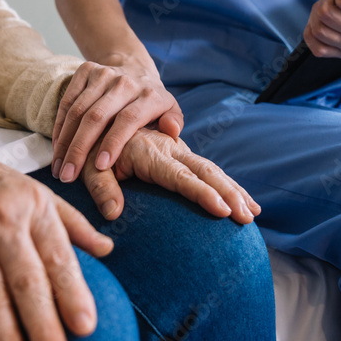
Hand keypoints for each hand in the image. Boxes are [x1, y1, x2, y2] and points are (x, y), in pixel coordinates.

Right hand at [0, 149, 113, 340]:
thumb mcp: (37, 193)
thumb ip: (73, 224)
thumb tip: (107, 250)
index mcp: (34, 208)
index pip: (57, 257)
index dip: (72, 293)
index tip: (86, 327)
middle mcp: (3, 224)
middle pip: (26, 281)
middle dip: (42, 326)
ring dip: (6, 335)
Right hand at [52, 60, 183, 182]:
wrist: (133, 66)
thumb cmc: (151, 100)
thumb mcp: (170, 109)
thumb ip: (174, 122)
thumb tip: (172, 131)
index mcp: (148, 95)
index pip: (128, 119)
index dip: (113, 142)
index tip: (100, 166)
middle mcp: (124, 83)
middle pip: (96, 116)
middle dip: (80, 149)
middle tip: (69, 176)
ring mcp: (103, 74)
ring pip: (77, 110)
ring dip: (65, 141)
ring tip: (59, 169)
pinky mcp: (85, 71)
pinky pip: (67, 101)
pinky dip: (59, 126)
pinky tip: (57, 148)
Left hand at [81, 128, 260, 223]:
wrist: (99, 122)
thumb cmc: (91, 150)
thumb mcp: (88, 167)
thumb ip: (100, 188)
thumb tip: (113, 213)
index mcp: (150, 153)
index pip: (181, 176)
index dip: (203, 193)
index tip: (223, 210)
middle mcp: (169, 149)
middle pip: (206, 172)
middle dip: (229, 194)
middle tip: (246, 217)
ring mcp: (178, 152)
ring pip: (212, 170)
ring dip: (234, 191)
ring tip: (252, 213)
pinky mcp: (180, 156)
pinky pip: (209, 172)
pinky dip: (229, 187)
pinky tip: (245, 203)